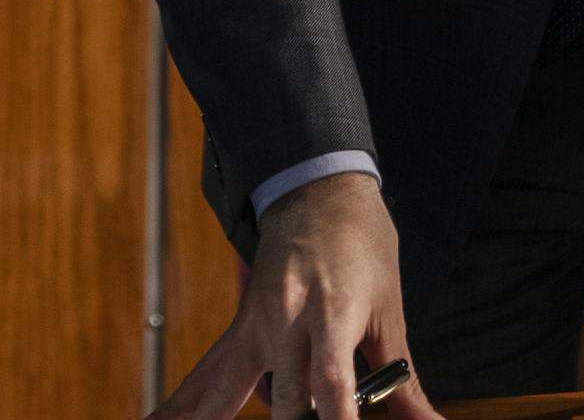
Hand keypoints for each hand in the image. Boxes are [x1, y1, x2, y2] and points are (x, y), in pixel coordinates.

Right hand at [149, 172, 441, 419]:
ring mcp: (255, 325)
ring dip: (198, 416)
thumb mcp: (391, 309)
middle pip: (280, 398)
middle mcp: (287, 321)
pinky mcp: (240, 328)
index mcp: (333, 312)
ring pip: (221, 386)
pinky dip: (180, 403)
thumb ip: (404, 380)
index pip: (331, 384)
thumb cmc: (362, 244)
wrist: (316, 186)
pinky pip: (205, 374)